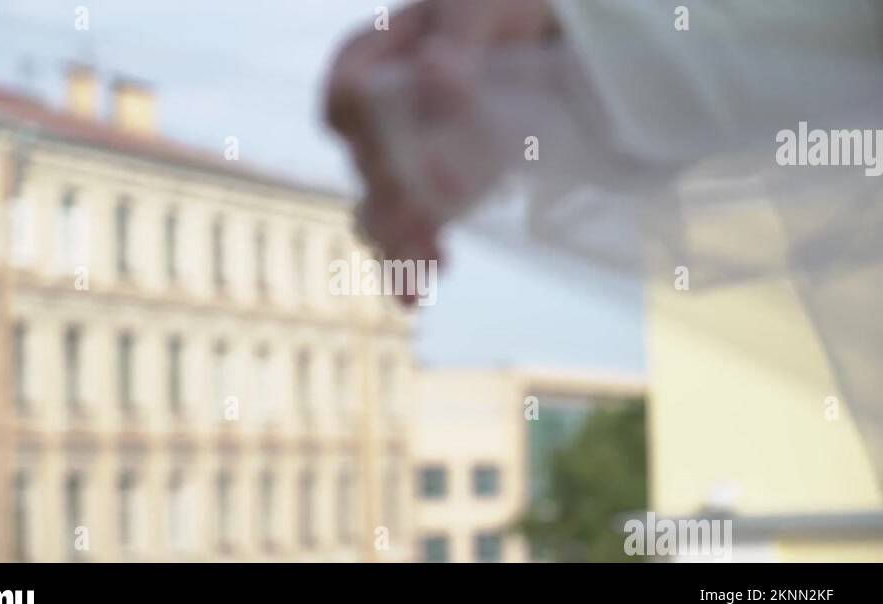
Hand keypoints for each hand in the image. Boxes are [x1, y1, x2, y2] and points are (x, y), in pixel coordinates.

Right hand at [326, 0, 557, 286]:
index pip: (348, 97)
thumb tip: (437, 80)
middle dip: (400, 190)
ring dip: (399, 242)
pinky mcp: (422, 196)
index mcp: (370, 58)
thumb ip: (457, 39)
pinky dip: (407, 266)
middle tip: (447, 199)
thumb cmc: (502, 13)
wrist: (538, 48)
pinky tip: (415, 294)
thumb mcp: (481, 6)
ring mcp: (395, 160)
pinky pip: (401, 236)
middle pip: (366, 162)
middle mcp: (372, 115)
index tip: (443, 122)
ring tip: (426, 267)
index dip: (378, 120)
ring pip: (377, 210)